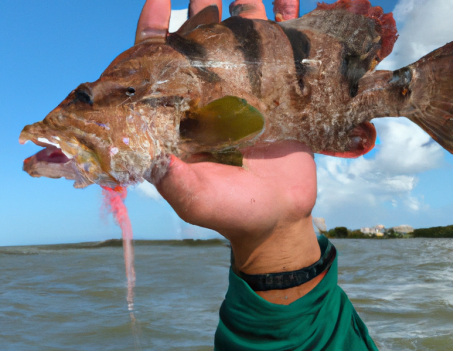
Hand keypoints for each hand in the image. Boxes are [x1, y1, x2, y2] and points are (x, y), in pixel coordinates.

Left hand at [135, 0, 320, 304]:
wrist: (279, 221)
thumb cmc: (232, 213)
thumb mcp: (195, 199)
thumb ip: (174, 179)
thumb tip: (150, 156)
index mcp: (186, 114)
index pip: (165, 65)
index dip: (157, 31)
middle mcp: (215, 98)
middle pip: (207, 43)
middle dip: (205, 8)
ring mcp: (251, 96)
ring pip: (248, 43)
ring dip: (249, 9)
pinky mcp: (285, 100)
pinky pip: (289, 57)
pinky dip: (294, 29)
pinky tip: (296, 4)